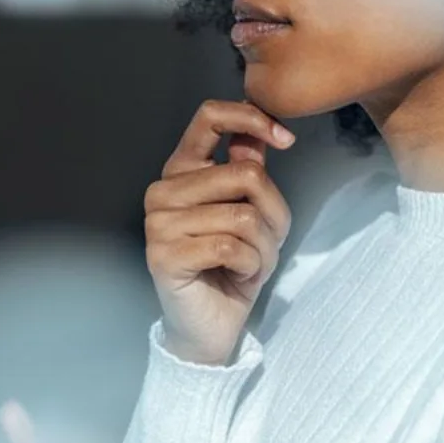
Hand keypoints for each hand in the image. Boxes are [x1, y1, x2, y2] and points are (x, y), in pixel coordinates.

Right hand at [142, 100, 294, 365]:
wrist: (213, 325)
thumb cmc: (233, 265)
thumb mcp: (252, 211)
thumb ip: (249, 170)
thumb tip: (261, 134)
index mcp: (182, 169)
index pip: (210, 117)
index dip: (252, 119)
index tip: (285, 139)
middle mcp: (163, 190)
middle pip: (245, 175)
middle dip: (273, 215)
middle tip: (265, 243)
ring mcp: (158, 223)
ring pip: (243, 216)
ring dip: (264, 248)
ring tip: (250, 264)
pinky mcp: (164, 256)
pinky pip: (231, 247)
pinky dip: (250, 265)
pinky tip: (238, 275)